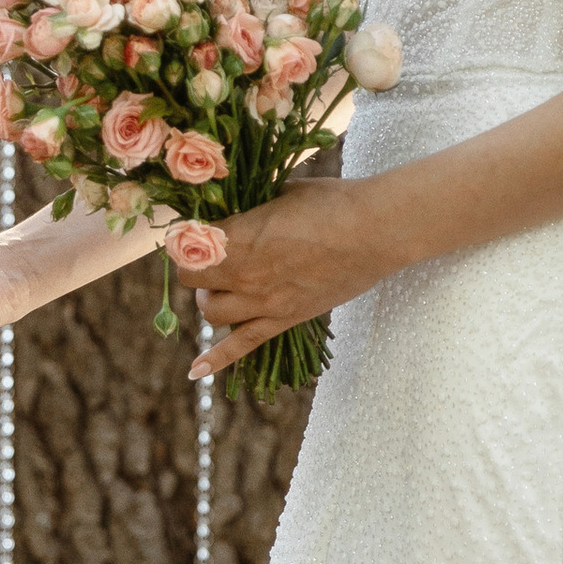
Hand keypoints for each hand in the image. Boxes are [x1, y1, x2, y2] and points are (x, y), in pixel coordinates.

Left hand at [178, 183, 384, 386]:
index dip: (186, 236)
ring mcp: (262, 302)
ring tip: (222, 286)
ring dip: (209, 297)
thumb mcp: (281, 192)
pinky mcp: (283, 320)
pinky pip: (242, 346)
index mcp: (238, 237)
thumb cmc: (331, 202)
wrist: (375, 231)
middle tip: (210, 255)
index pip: (187, 244)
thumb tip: (234, 206)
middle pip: (191, 279)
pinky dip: (215, 360)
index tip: (194, 229)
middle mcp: (242, 274)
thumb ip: (251, 206)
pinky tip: (194, 371)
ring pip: (211, 312)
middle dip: (195, 266)